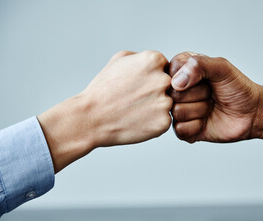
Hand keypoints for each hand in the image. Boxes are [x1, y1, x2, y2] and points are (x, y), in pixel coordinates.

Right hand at [38, 50, 172, 171]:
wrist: (91, 117)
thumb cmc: (104, 89)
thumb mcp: (119, 60)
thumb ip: (142, 56)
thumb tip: (158, 62)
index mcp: (154, 60)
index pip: (166, 67)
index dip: (152, 77)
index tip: (138, 84)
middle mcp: (163, 79)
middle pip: (170, 85)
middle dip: (156, 91)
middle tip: (137, 99)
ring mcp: (165, 102)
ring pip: (168, 103)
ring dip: (156, 107)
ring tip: (135, 110)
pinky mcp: (164, 122)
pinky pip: (165, 120)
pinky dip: (154, 122)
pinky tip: (137, 120)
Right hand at [169, 52, 262, 143]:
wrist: (252, 113)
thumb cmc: (238, 88)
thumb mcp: (222, 67)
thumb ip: (199, 65)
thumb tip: (176, 82)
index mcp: (182, 71)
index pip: (170, 72)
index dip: (190, 77)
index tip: (206, 78)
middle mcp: (177, 91)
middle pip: (173, 94)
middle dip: (198, 95)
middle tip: (211, 94)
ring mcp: (179, 110)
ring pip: (176, 112)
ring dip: (199, 111)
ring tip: (210, 106)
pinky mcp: (184, 130)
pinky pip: (180, 129)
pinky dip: (197, 126)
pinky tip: (206, 121)